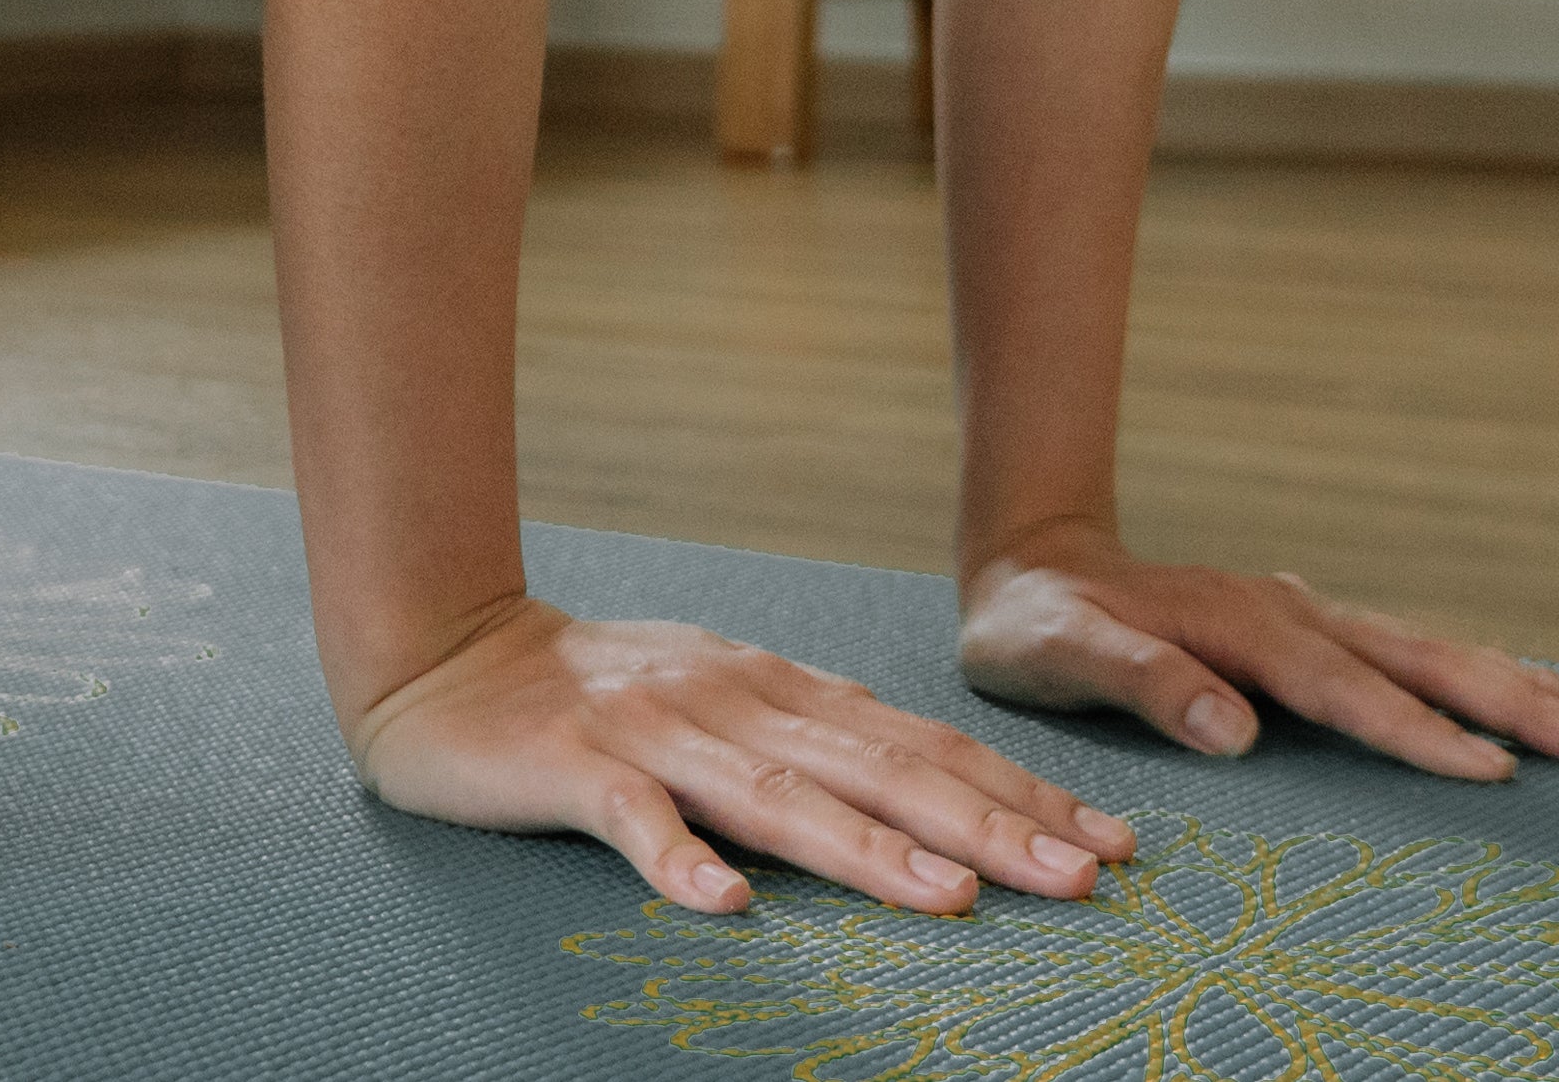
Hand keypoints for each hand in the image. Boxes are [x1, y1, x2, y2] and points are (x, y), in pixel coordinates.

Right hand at [349, 595, 1135, 916]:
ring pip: (781, 798)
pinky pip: (632, 823)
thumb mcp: (726, 697)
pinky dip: (680, 862)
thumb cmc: (598, 693)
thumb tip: (924, 780)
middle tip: (1087, 876)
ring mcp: (657, 734)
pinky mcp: (574, 769)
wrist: (448, 652)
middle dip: (992, 827)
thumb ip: (813, 736)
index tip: (1110, 840)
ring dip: (872, 853)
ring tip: (955, 901)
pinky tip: (727, 907)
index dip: (1020, 792)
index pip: (924, 746)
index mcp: (781, 690)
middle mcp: (737, 702)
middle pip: (882, 771)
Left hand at [957, 524, 1558, 782]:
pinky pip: (1412, 654)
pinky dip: (1481, 673)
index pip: (1345, 689)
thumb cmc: (1035, 624)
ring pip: (1433, 651)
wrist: (1030, 562)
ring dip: (1520, 685)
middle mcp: (1291, 612)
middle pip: (1422, 659)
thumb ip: (1140, 681)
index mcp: (1240, 625)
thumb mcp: (1056, 654)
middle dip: (1518, 702)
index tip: (1492, 770)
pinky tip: (1532, 693)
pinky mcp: (1312, 631)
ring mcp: (1309, 616)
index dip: (1417, 730)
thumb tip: (1231, 726)